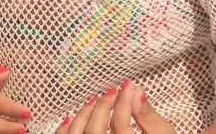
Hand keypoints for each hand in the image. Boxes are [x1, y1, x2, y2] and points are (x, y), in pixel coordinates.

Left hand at [54, 81, 175, 133]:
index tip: (128, 86)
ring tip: (96, 99)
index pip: (120, 126)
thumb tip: (137, 91)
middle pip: (95, 131)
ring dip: (84, 113)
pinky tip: (71, 117)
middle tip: (113, 91)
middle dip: (102, 107)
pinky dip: (66, 128)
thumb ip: (148, 116)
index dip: (124, 102)